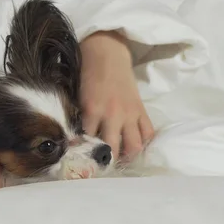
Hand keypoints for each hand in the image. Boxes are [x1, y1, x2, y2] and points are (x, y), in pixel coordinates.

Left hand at [79, 31, 154, 160]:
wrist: (107, 53)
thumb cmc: (88, 74)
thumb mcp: (78, 96)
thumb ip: (79, 118)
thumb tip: (75, 140)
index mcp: (92, 110)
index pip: (86, 141)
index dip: (83, 155)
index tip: (80, 166)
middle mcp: (112, 115)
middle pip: (111, 149)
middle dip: (105, 163)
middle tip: (100, 171)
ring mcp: (129, 113)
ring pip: (133, 146)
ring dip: (127, 157)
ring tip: (120, 163)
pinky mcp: (141, 109)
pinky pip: (148, 133)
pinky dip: (144, 143)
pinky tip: (136, 149)